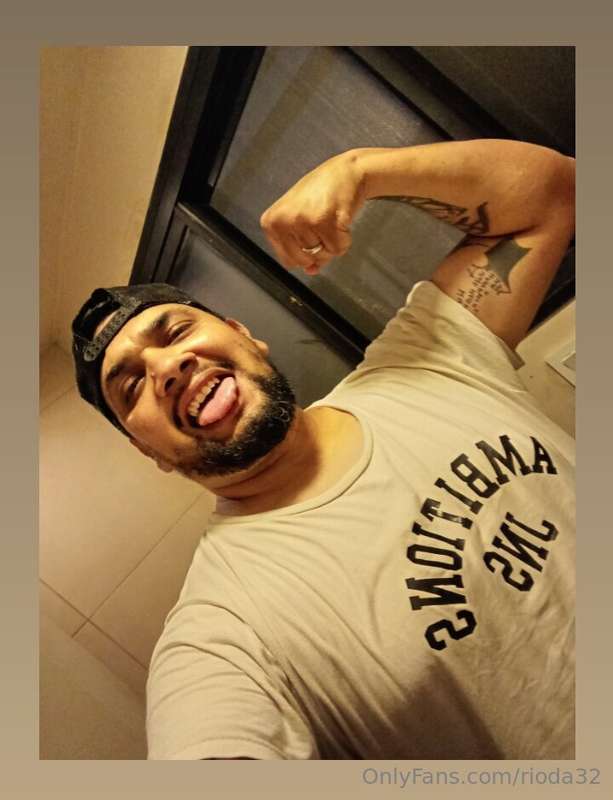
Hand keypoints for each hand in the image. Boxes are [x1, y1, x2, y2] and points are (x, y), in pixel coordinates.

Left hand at [259, 149, 364, 274]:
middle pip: (305, 261)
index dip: (304, 254)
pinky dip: (345, 239)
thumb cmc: (321, 194)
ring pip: (323, 255)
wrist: (345, 172)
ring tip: (331, 219)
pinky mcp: (324, 221)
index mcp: (271, 223)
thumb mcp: (301, 219)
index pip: (288, 261)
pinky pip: (338, 249)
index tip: (311, 234)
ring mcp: (302, 221)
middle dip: (319, 251)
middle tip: (323, 226)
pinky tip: (341, 219)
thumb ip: (301, 248)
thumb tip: (311, 271)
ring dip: (333, 242)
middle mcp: (282, 221)